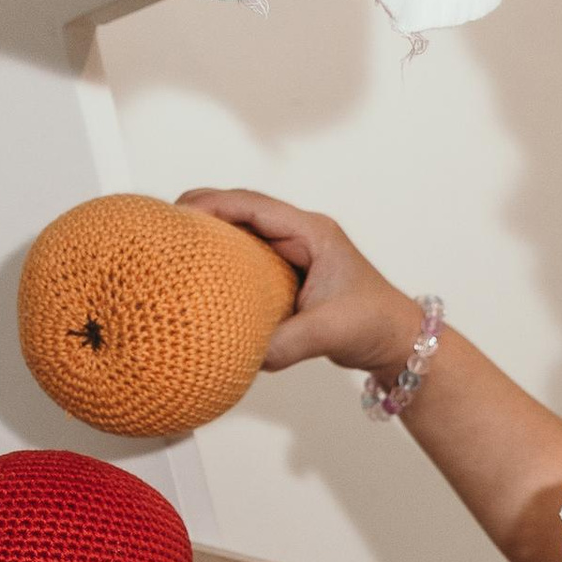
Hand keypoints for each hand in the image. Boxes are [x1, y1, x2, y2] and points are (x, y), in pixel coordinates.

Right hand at [177, 188, 420, 379]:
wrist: (398, 342)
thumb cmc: (376, 325)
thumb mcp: (329, 332)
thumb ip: (286, 344)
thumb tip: (245, 356)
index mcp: (312, 232)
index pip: (253, 206)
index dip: (212, 205)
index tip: (179, 214)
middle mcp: (302, 236)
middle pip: (242, 210)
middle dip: (202, 213)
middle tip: (164, 228)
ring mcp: (295, 253)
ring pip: (244, 233)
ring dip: (212, 237)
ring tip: (175, 248)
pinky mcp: (290, 274)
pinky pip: (249, 259)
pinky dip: (225, 262)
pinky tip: (203, 276)